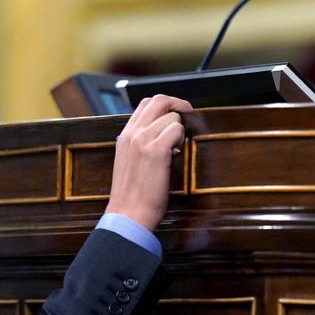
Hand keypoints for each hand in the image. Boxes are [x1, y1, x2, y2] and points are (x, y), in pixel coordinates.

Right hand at [105, 94, 192, 230]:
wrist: (127, 215)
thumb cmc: (132, 195)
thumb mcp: (129, 162)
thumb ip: (141, 144)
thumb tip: (163, 134)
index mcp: (125, 135)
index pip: (146, 103)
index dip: (166, 105)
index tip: (177, 114)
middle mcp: (132, 133)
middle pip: (159, 100)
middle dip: (179, 104)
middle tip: (190, 115)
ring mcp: (143, 140)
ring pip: (172, 117)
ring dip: (180, 131)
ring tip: (176, 149)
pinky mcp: (156, 151)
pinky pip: (177, 130)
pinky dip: (181, 139)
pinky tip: (176, 155)